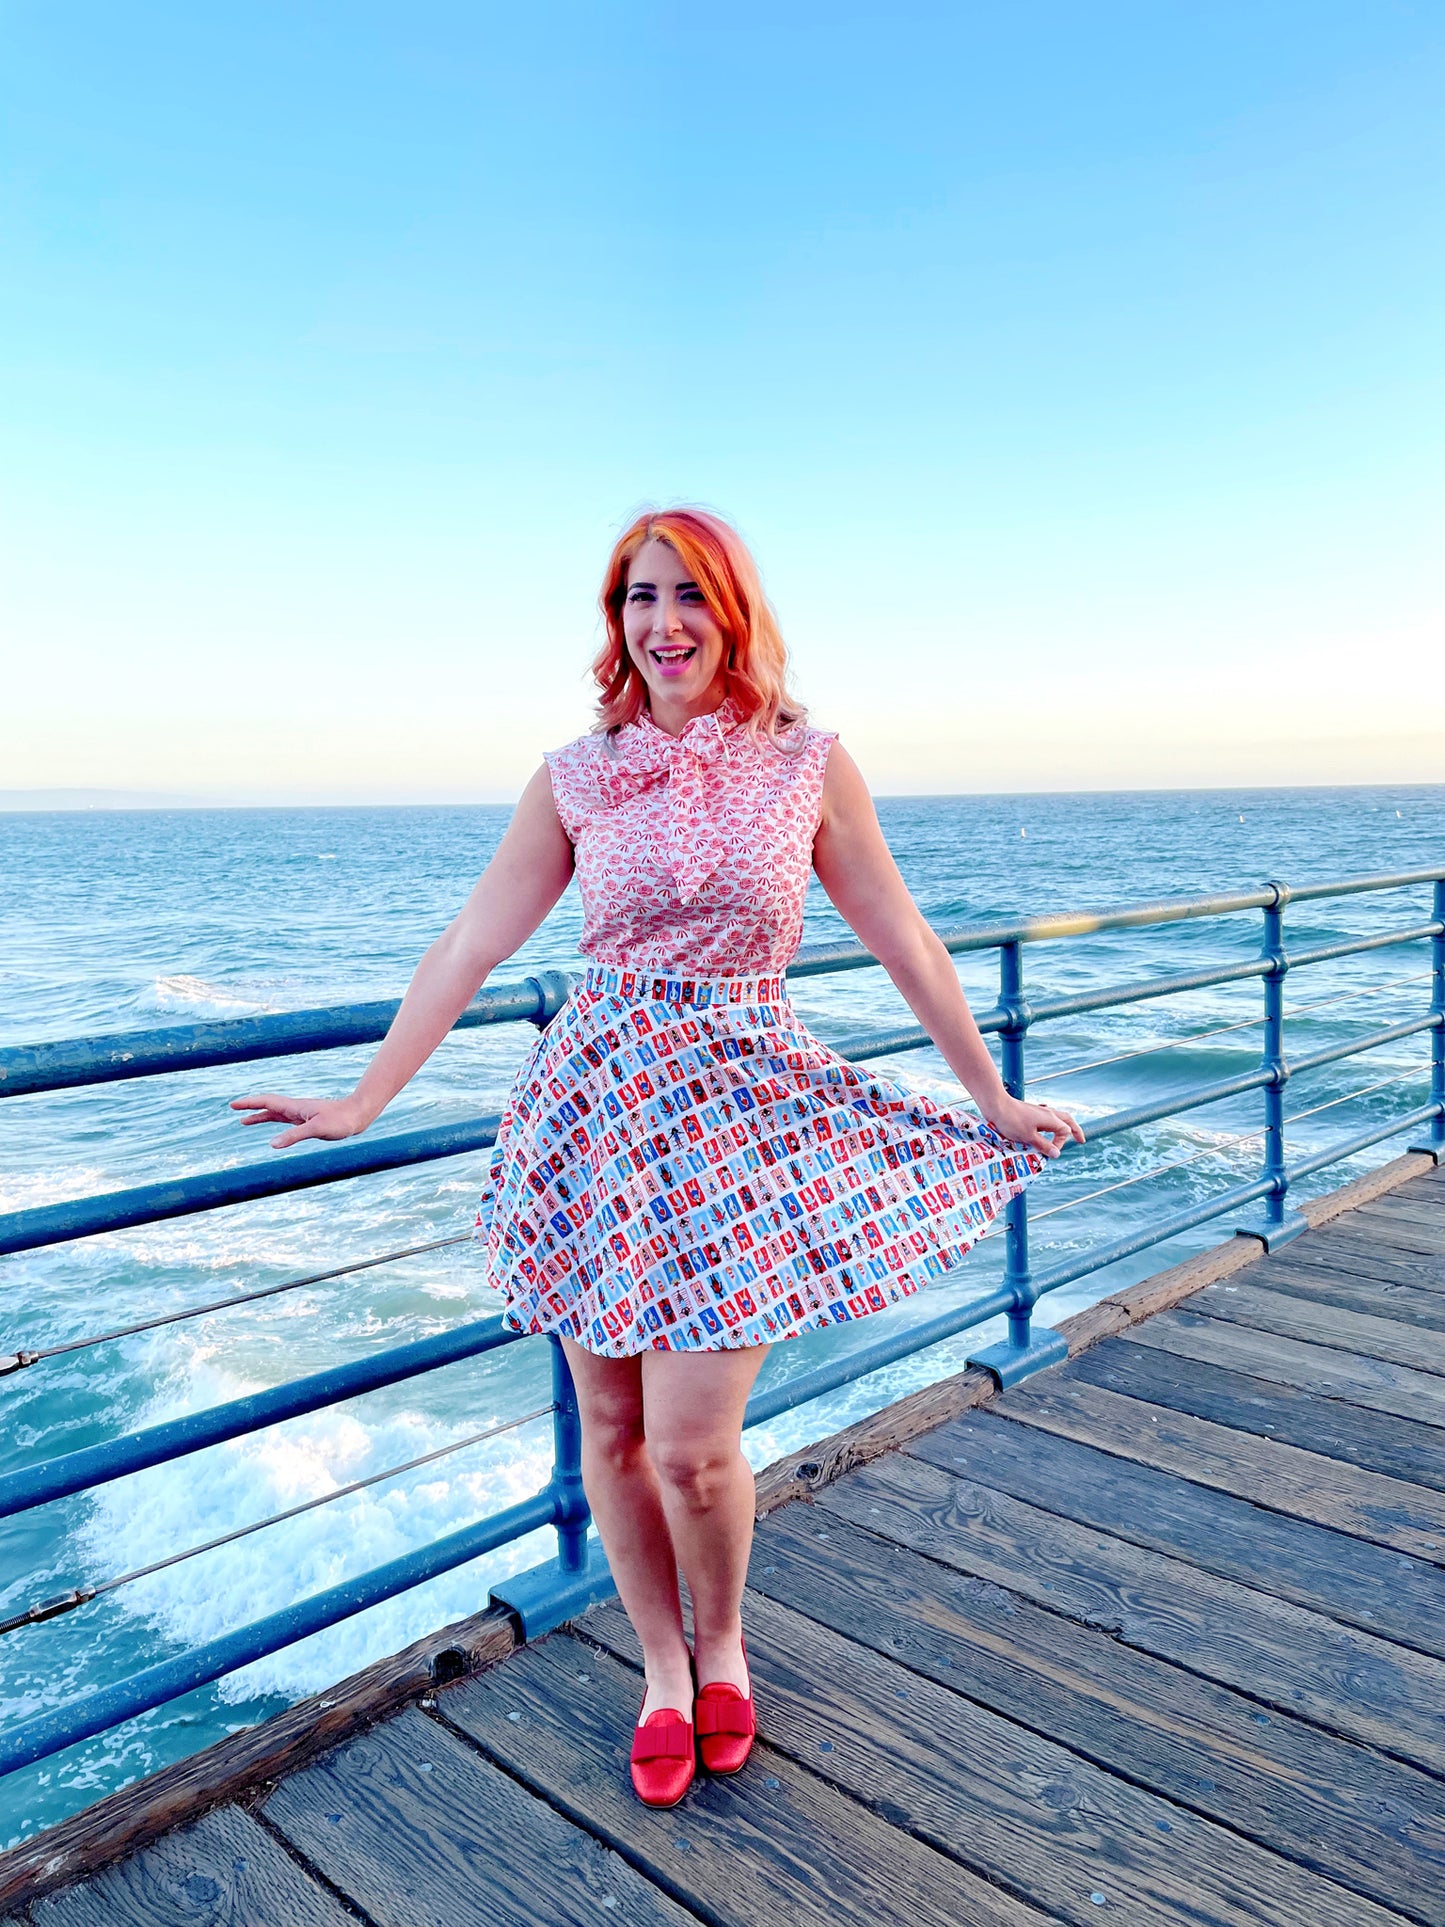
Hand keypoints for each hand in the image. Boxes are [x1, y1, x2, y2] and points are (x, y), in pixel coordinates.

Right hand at [229, 1093, 370, 1150]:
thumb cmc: (340, 1120)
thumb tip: (272, 1144)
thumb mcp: (316, 1129)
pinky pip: (285, 1121)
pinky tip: (273, 1130)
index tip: (234, 1105)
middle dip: (250, 1107)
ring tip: (244, 1121)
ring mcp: (301, 1115)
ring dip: (259, 1116)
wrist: (357, 1115)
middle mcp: (296, 1109)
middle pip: (268, 1105)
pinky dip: (275, 1123)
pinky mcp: (308, 1121)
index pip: (267, 1102)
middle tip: (234, 1108)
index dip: (250, 1103)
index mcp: (295, 1107)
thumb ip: (294, 1136)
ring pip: (275, 1114)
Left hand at [982, 1094, 1084, 1159]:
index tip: (1048, 1152)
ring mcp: (1039, 1110)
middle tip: (1081, 1139)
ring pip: (1057, 1117)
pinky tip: (1046, 1125)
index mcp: (1050, 1118)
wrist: (996, 1104)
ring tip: (1066, 1133)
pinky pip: (1046, 1116)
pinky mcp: (1030, 1111)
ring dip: (1064, 1125)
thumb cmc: (1012, 1121)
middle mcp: (1048, 1112)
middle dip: (1075, 1130)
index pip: (1065, 1132)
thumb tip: (1056, 1154)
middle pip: (1067, 1120)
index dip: (1060, 1144)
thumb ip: (1043, 1145)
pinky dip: (1051, 1122)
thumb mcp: (1028, 1137)